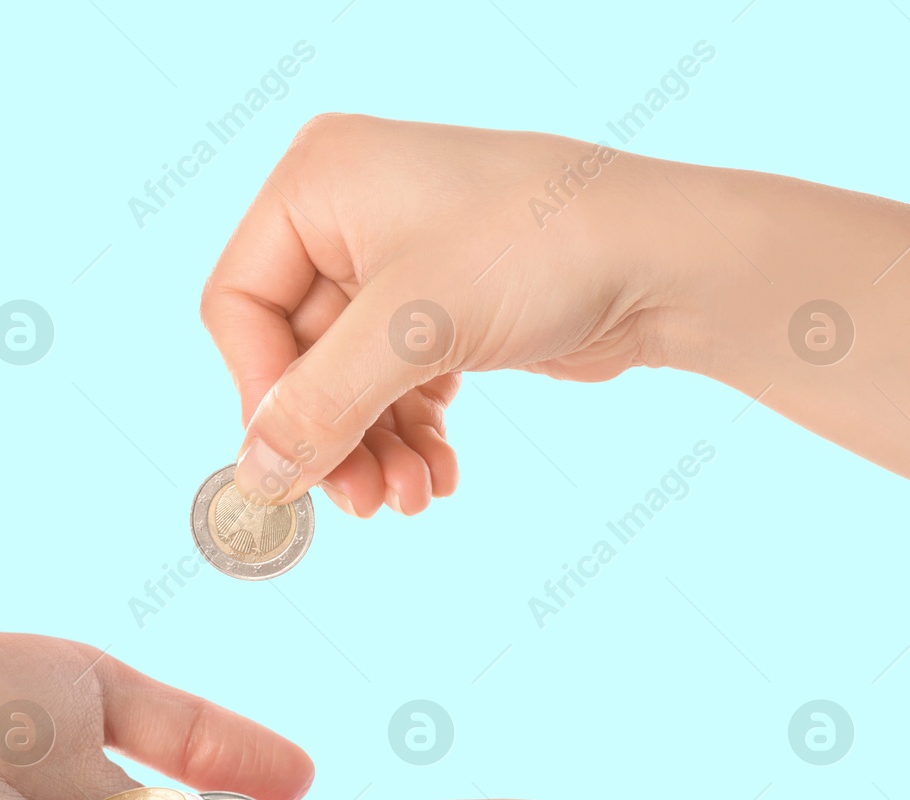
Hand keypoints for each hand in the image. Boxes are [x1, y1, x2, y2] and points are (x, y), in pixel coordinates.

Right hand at [202, 114, 909, 520]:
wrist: (669, 259)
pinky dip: (410, 435)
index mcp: (317, 184)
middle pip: (295, 356)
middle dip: (332, 436)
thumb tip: (255, 478)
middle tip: (363, 503)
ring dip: (373, 449)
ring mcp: (396, 265)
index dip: (262, 392)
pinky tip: (439, 475)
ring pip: (345, 382)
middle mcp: (346, 216)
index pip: (240, 304)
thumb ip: (320, 407)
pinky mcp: (441, 310)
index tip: (297, 462)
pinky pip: (394, 387)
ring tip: (412, 497)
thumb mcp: (412, 329)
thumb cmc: (540, 249)